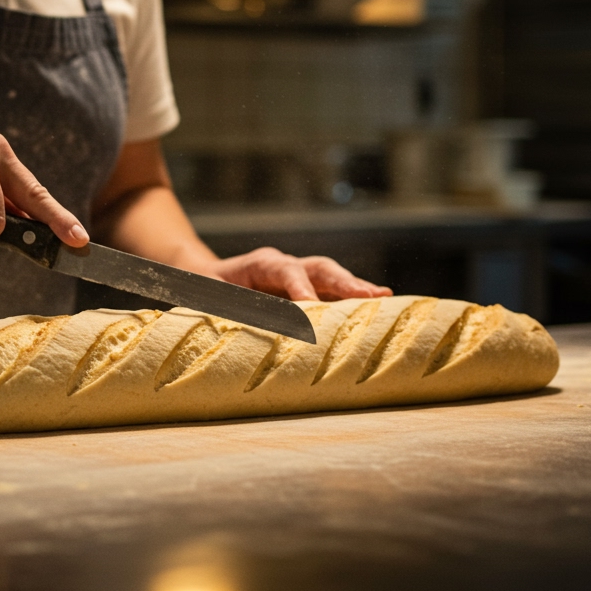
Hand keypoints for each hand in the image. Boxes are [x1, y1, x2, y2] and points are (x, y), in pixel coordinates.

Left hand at [206, 248, 391, 300]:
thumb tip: (241, 326)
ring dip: (357, 291)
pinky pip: (332, 296)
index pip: (284, 270)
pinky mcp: (307, 292)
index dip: (299, 287)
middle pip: (319, 268)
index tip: (312, 305)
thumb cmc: (206, 289)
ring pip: (332, 279)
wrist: (205, 279)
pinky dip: (352, 304)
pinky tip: (375, 313)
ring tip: (384, 300)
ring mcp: (299, 278)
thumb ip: (226, 307)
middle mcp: (285, 267)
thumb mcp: (209, 297)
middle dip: (345, 282)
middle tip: (372, 296)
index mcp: (259, 264)